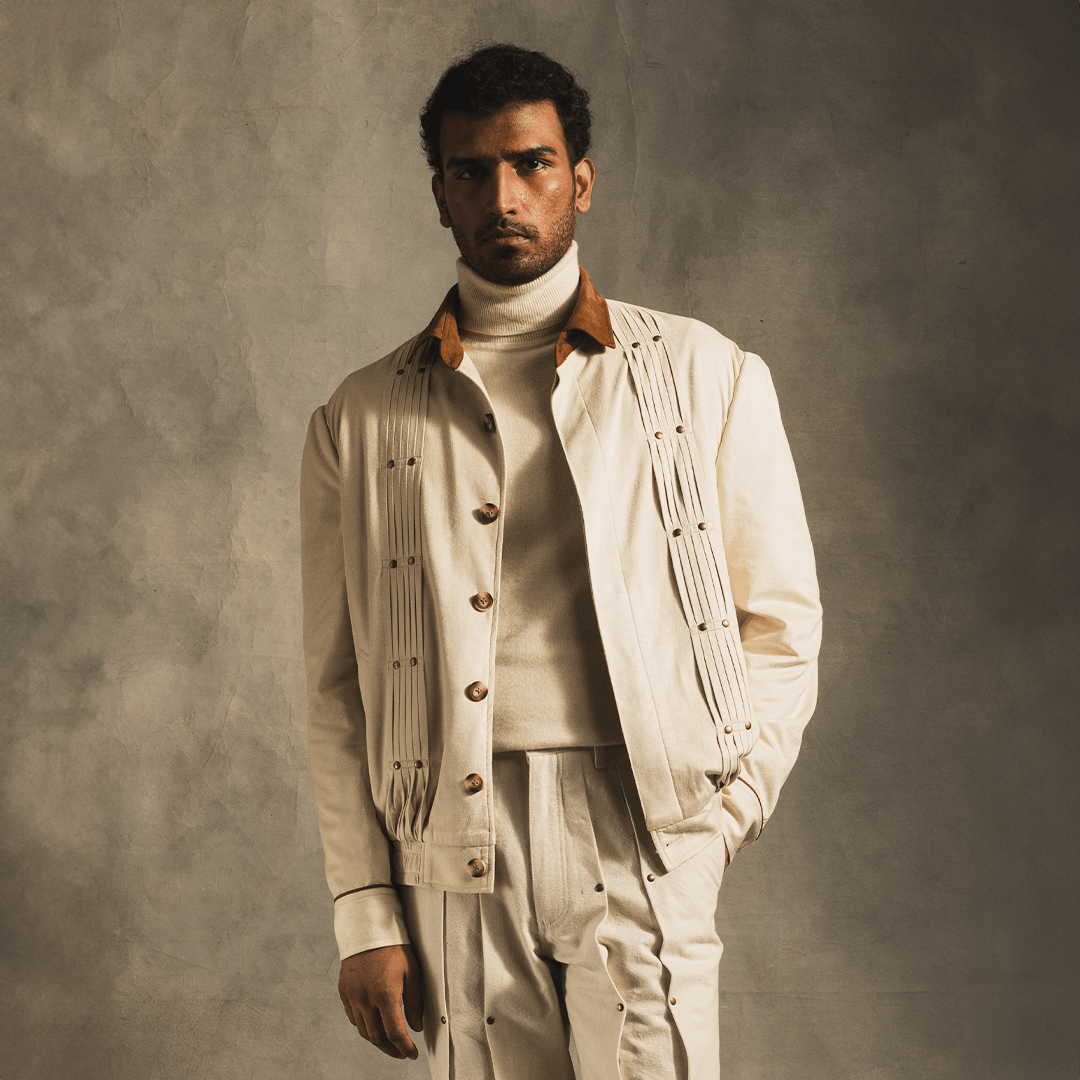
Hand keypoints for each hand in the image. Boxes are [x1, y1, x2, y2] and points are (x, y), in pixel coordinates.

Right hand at [338, 944, 423, 1059]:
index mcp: (385, 994)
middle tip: (401, 1052)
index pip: (395, 1033)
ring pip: (363, 1030)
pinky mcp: (344, 992)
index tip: (411, 1053)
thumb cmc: (393, 947)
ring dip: (377, 1040)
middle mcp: (366, 999)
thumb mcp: (412, 971)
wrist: (368, 928)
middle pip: (377, 1037)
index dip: (404, 1048)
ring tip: (389, 1041)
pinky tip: (373, 1023)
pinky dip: (364, 1026)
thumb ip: (415, 1002)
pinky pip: (353, 1018)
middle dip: (391, 1049)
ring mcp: (352, 996)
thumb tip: (417, 1026)